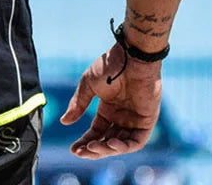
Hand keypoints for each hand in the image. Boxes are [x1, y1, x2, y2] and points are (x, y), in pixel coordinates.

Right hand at [59, 42, 161, 157]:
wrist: (131, 59)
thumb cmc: (110, 67)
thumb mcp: (88, 85)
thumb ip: (78, 104)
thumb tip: (64, 122)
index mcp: (108, 108)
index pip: (96, 131)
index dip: (85, 142)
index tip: (73, 150)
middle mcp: (121, 117)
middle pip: (107, 141)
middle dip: (94, 149)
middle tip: (80, 152)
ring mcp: (134, 120)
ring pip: (120, 144)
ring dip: (106, 149)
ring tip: (93, 147)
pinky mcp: (147, 122)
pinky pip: (136, 141)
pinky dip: (123, 146)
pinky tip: (110, 143)